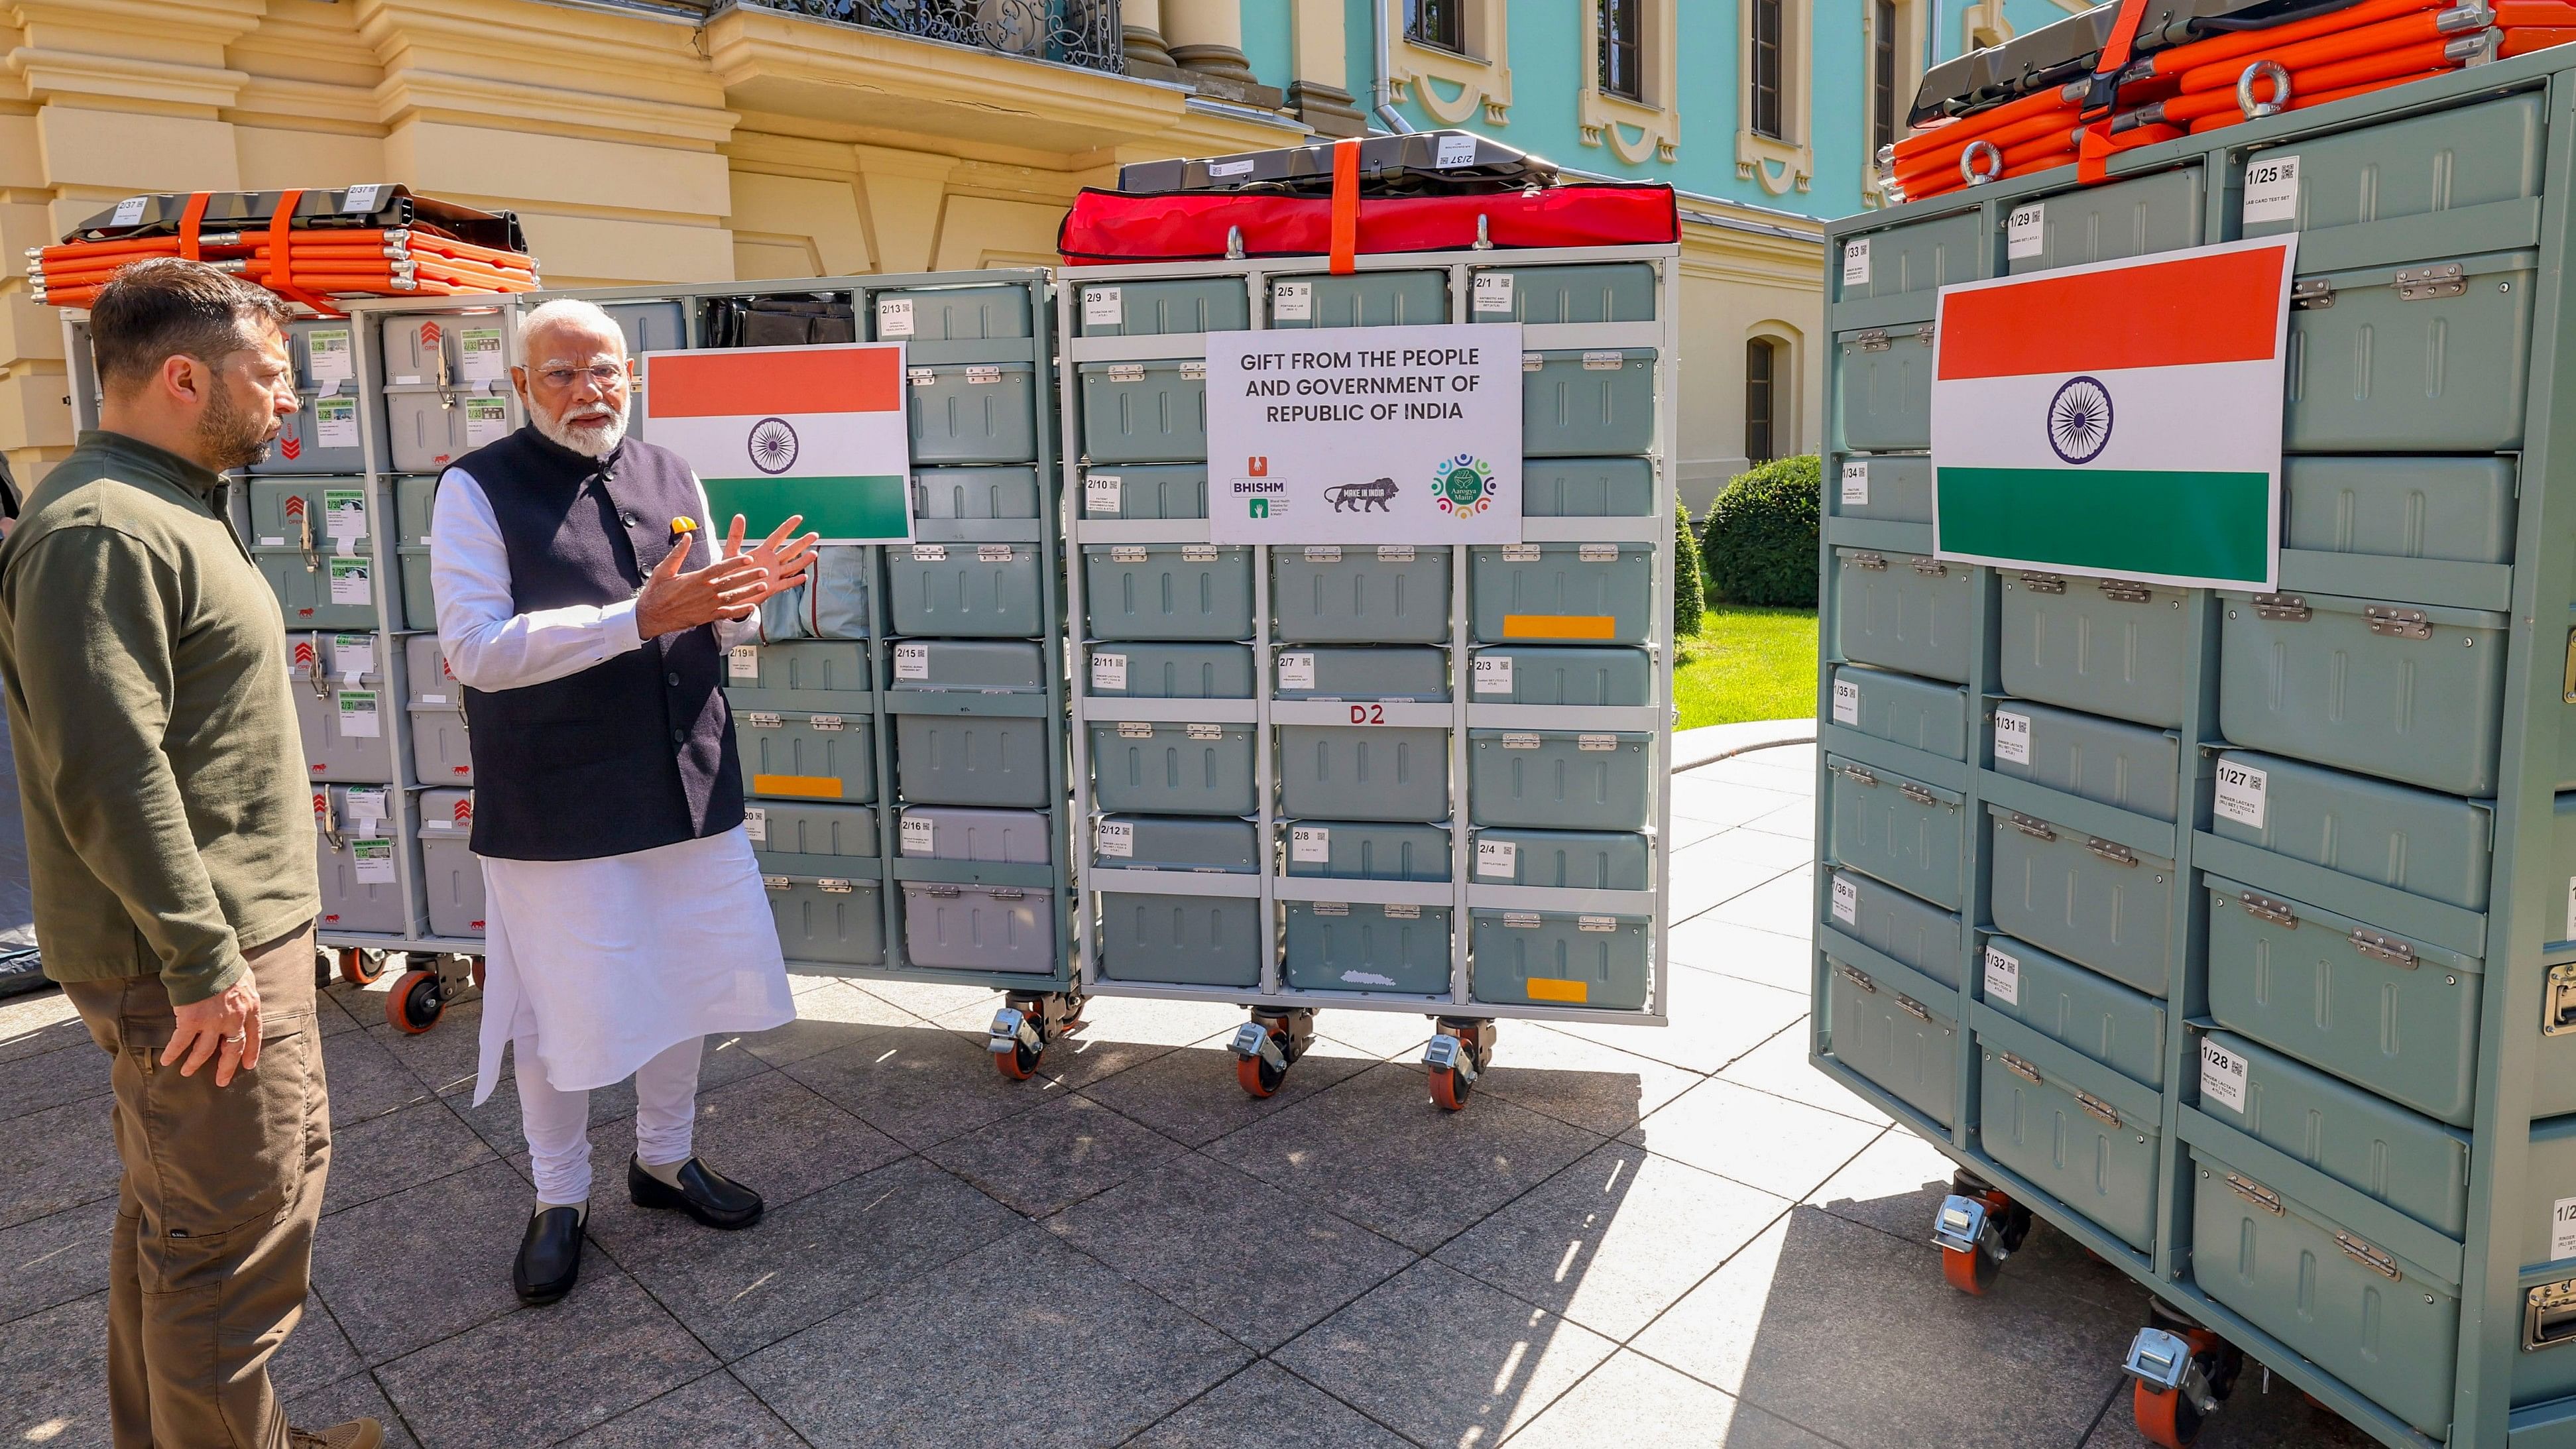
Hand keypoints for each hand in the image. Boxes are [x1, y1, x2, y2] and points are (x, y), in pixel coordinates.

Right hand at [165, 972, 260, 1085]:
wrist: (207, 958)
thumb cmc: (226, 964)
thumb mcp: (246, 979)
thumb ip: (244, 994)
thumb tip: (243, 999)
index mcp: (250, 1008)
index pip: (254, 1036)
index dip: (251, 1051)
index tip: (248, 1065)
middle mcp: (234, 1019)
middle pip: (232, 1048)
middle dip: (227, 1067)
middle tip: (221, 1081)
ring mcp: (213, 1021)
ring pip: (205, 1051)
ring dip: (195, 1063)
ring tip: (187, 1072)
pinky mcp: (191, 1020)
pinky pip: (180, 1042)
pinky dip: (173, 1052)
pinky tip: (166, 1060)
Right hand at [636, 523, 771, 638]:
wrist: (651, 616)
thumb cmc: (656, 592)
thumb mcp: (664, 569)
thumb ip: (678, 553)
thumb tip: (688, 536)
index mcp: (696, 578)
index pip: (720, 568)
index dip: (735, 563)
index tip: (749, 559)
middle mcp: (704, 592)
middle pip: (731, 582)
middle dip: (749, 576)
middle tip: (764, 571)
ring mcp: (707, 606)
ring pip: (732, 598)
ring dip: (749, 592)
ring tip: (764, 587)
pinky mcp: (706, 617)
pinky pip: (727, 614)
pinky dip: (740, 611)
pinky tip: (752, 607)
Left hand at [725, 514, 820, 607]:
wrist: (726, 592)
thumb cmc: (728, 571)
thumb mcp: (731, 552)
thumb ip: (736, 535)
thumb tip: (739, 515)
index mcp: (763, 552)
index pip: (778, 536)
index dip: (788, 527)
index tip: (799, 518)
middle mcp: (771, 562)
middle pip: (790, 550)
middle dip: (802, 543)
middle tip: (815, 535)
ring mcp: (773, 575)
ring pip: (791, 566)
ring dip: (803, 561)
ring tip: (814, 554)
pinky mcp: (771, 588)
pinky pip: (785, 584)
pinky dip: (794, 581)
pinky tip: (804, 577)